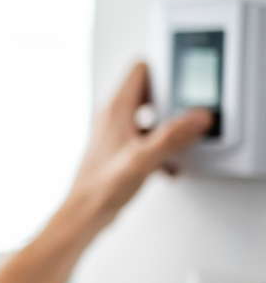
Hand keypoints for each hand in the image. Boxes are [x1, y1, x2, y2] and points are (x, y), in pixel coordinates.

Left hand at [66, 62, 211, 231]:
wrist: (85, 213)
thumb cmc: (101, 186)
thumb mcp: (144, 159)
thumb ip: (172, 136)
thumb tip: (196, 117)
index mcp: (115, 109)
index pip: (140, 70)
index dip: (164, 70)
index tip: (183, 83)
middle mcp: (112, 117)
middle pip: (147, 91)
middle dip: (171, 100)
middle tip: (187, 112)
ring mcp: (115, 134)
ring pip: (149, 118)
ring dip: (167, 128)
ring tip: (181, 142)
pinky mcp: (119, 150)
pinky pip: (146, 140)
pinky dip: (160, 149)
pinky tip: (169, 167)